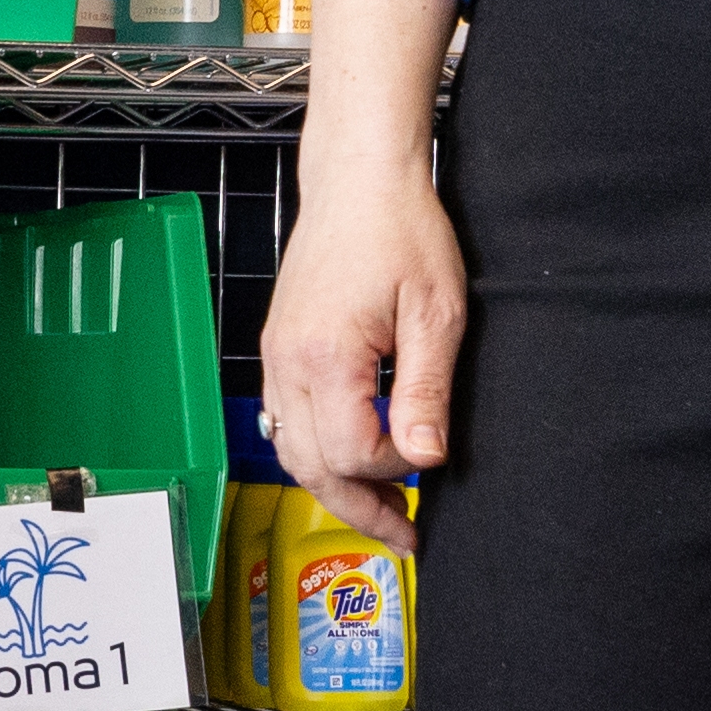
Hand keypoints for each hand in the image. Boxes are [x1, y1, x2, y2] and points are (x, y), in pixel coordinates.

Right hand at [263, 169, 465, 545]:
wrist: (358, 177)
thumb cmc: (401, 229)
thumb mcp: (435, 312)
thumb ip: (426, 392)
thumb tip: (424, 459)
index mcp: (327, 356)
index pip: (351, 451)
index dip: (393, 469)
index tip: (428, 458)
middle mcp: (289, 362)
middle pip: (311, 466)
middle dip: (358, 507)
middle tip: (402, 533)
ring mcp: (276, 356)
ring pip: (291, 450)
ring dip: (334, 486)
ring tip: (380, 507)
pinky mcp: (277, 348)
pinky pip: (284, 420)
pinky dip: (315, 451)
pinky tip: (348, 456)